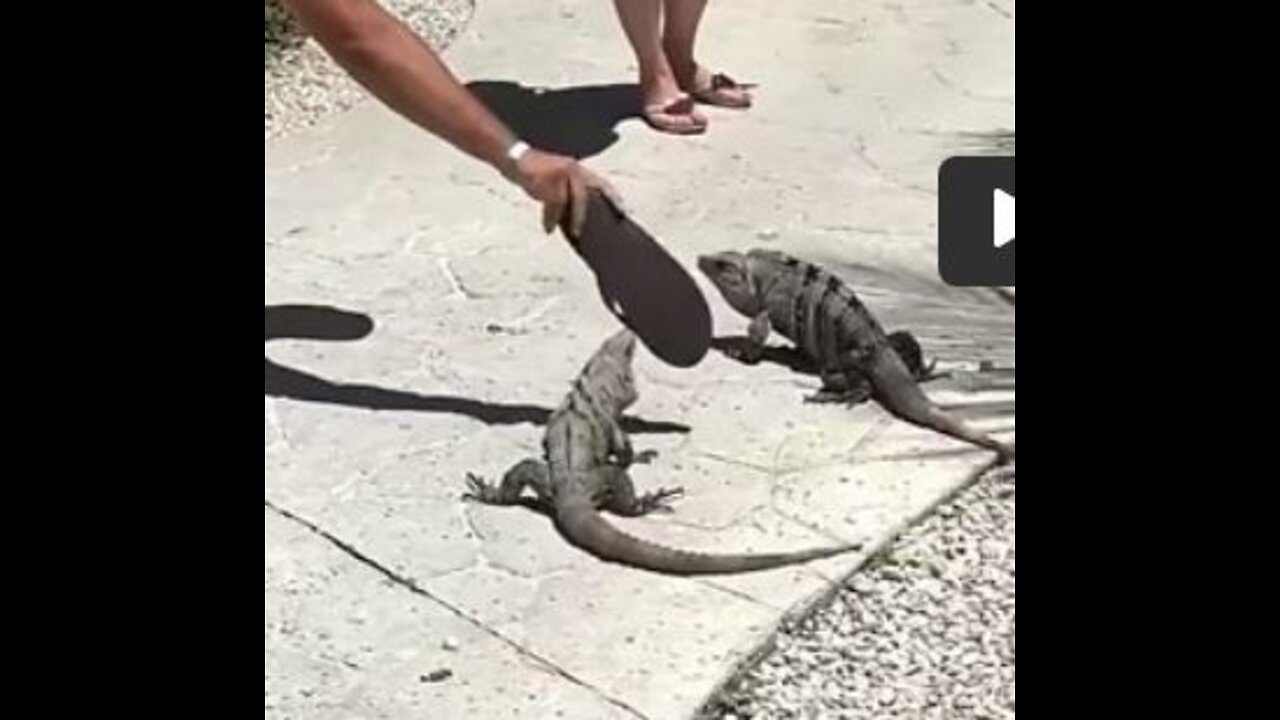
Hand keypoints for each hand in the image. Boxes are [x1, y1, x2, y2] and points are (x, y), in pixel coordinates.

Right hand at [507, 148, 621, 238]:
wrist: (514, 157)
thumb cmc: (535, 173)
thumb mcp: (557, 181)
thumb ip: (570, 193)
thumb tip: (577, 217)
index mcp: (578, 170)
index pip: (601, 184)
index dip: (613, 198)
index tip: (624, 213)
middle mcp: (572, 168)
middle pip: (582, 196)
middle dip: (580, 217)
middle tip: (579, 233)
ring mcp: (559, 171)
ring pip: (565, 201)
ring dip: (562, 219)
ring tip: (559, 231)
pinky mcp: (546, 177)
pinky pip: (551, 203)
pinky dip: (549, 218)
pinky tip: (548, 228)